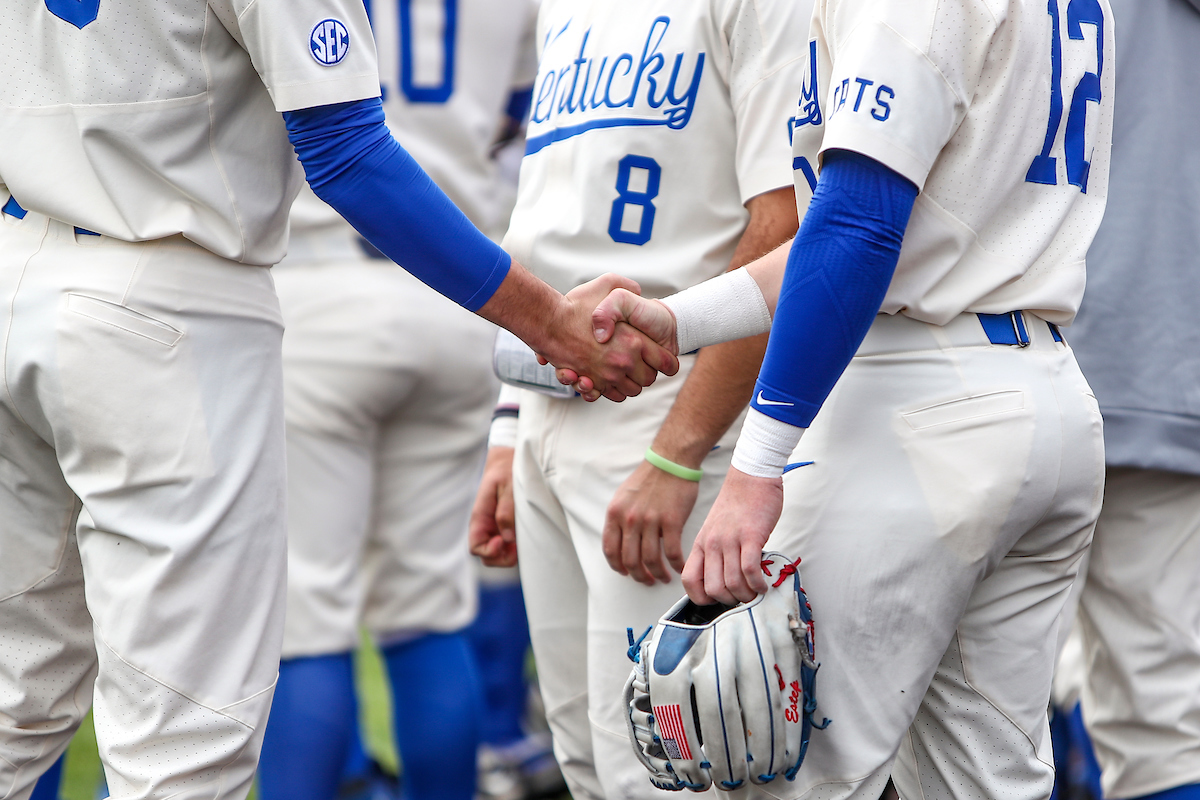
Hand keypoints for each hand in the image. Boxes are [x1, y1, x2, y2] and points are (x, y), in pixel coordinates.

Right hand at [468, 446, 516, 566]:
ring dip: (509, 554)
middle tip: (518, 548)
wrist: (509, 459)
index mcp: (480, 516)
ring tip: (523, 542)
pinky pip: (507, 545)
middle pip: (486, 556)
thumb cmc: (507, 469)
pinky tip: (524, 538)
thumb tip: (507, 537)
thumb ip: (506, 510)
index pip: (476, 546)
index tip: (504, 542)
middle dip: (502, 558)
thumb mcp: (508, 485)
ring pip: (498, 553)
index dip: (489, 551)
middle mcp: (486, 526)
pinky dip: (515, 547)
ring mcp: (495, 527)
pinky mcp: (506, 526)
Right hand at [476, 265, 677, 402]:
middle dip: (647, 374)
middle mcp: (623, 361)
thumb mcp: (608, 284)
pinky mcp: (591, 383)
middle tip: (641, 363)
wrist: (547, 321)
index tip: (667, 362)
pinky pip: (609, 394)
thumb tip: (639, 291)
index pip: (666, 362)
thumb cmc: (576, 304)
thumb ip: (628, 287)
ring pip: (630, 390)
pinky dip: (611, 391)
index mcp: (634, 341)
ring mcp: (606, 375)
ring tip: (624, 370)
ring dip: (629, 383)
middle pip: (648, 380)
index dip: (668, 363)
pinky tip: (609, 379)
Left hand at [603, 460, 699, 585]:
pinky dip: (676, 565)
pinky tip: (679, 568)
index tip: (626, 572)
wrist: (671, 461)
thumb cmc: (649, 478)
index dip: (618, 566)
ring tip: (663, 577)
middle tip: (646, 580)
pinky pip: (672, 552)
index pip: (610, 550)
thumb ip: (620, 518)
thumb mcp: (624, 496)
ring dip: (657, 574)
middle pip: (630, 560)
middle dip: (638, 576)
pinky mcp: (672, 521)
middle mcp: (630, 519)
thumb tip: (621, 541)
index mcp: (615, 514)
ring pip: (651, 560)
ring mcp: (650, 521)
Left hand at [682, 468, 783, 604]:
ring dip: (747, 596)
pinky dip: (758, 584)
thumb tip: (724, 581)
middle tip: (742, 598)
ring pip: (733, 584)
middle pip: (713, 589)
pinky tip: (763, 584)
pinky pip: (750, 571)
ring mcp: (731, 540)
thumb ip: (715, 553)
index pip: (689, 580)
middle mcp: (712, 544)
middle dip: (729, 601)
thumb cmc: (737, 504)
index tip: (717, 600)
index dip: (701, 598)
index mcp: (701, 544)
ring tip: (755, 592)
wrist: (751, 477)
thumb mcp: (715, 529)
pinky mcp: (751, 536)